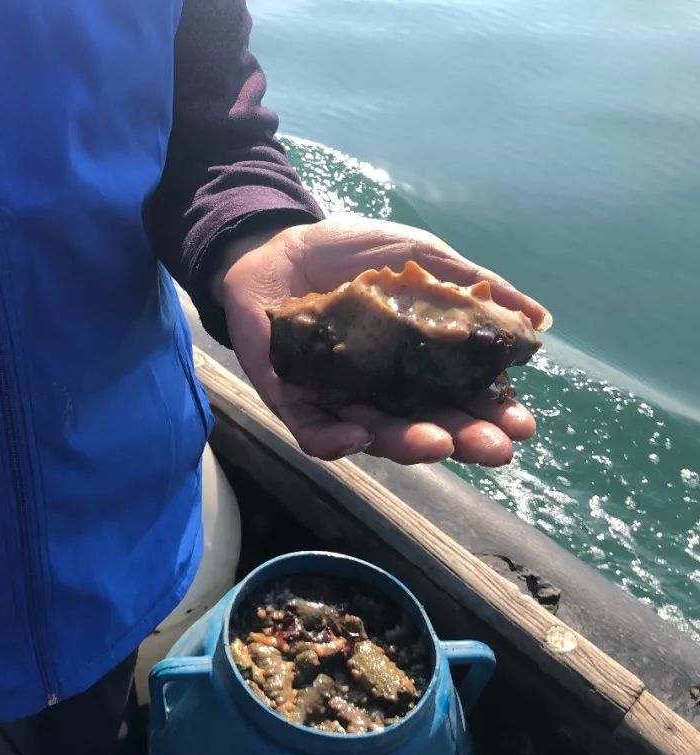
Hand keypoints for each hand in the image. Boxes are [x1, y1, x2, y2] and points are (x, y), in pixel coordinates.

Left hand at [214, 214, 550, 466]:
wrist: (278, 242)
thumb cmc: (350, 253)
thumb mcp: (420, 257)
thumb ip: (471, 286)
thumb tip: (538, 319)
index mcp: (418, 363)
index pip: (461, 398)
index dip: (491, 414)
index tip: (521, 424)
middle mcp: (383, 390)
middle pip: (425, 427)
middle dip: (462, 440)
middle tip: (493, 449)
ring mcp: (338, 397)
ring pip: (375, 436)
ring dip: (407, 445)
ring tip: (437, 444)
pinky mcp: (291, 398)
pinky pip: (313, 431)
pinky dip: (334, 439)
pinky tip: (359, 435)